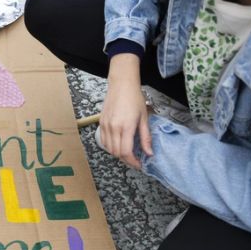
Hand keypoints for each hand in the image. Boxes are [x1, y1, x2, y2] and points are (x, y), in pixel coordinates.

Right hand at [99, 54, 152, 169]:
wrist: (122, 85)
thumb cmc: (135, 99)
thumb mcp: (144, 118)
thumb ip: (146, 137)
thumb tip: (149, 153)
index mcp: (126, 127)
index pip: (126, 152)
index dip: (133, 162)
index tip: (139, 164)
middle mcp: (113, 127)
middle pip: (116, 153)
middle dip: (126, 159)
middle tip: (135, 159)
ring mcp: (105, 125)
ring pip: (109, 148)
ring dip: (117, 154)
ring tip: (127, 152)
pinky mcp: (101, 122)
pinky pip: (104, 140)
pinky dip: (110, 146)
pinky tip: (118, 144)